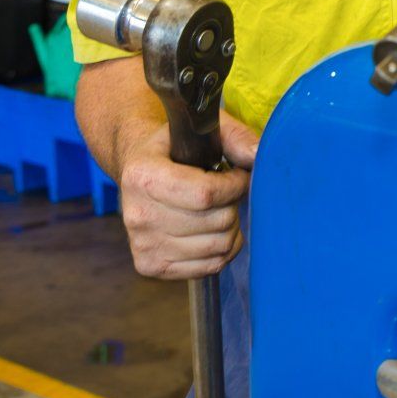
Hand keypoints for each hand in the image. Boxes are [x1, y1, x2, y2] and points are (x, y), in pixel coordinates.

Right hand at [114, 112, 258, 279]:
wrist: (140, 174)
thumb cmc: (176, 149)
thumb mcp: (203, 131)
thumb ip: (235, 137)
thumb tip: (258, 155)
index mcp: (143, 176)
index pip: (206, 194)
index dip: (235, 186)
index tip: (239, 176)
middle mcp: (138, 215)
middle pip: (216, 222)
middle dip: (233, 204)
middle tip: (226, 193)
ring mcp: (143, 245)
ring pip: (217, 246)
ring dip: (231, 227)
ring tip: (219, 209)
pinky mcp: (150, 266)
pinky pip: (209, 267)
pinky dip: (223, 250)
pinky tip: (214, 230)